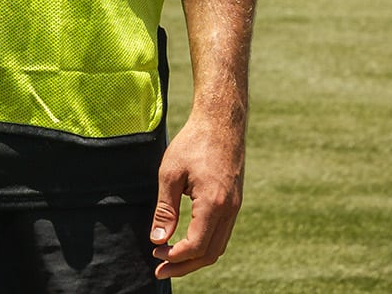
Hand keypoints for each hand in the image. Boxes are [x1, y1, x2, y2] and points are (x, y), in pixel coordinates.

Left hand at [149, 110, 244, 278]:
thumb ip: (165, 210)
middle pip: (210, 253)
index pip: (197, 246)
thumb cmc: (193, 143)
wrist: (221, 122)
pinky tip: (187, 242)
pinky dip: (205, 244)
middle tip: (159, 269)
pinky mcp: (234, 202)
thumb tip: (158, 240)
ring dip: (195, 258)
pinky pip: (222, 233)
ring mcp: (235, 207)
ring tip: (170, 260)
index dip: (175, 257)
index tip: (156, 254)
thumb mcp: (170, 174)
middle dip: (184, 265)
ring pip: (218, 246)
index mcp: (213, 204)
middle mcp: (229, 210)